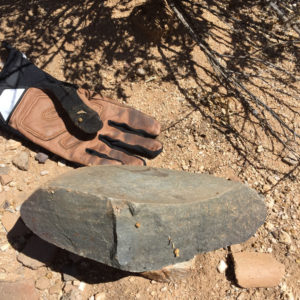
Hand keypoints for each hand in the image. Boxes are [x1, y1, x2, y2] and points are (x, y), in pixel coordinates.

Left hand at [7, 87, 162, 164]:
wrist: (30, 107)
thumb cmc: (54, 97)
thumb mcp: (72, 97)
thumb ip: (87, 110)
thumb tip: (99, 127)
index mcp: (101, 108)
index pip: (126, 116)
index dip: (142, 122)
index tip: (157, 128)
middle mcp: (98, 126)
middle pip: (123, 135)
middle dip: (140, 142)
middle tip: (157, 148)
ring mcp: (87, 140)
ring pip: (111, 151)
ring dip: (126, 158)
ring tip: (142, 164)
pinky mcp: (74, 152)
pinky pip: (91, 160)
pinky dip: (104, 165)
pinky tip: (117, 170)